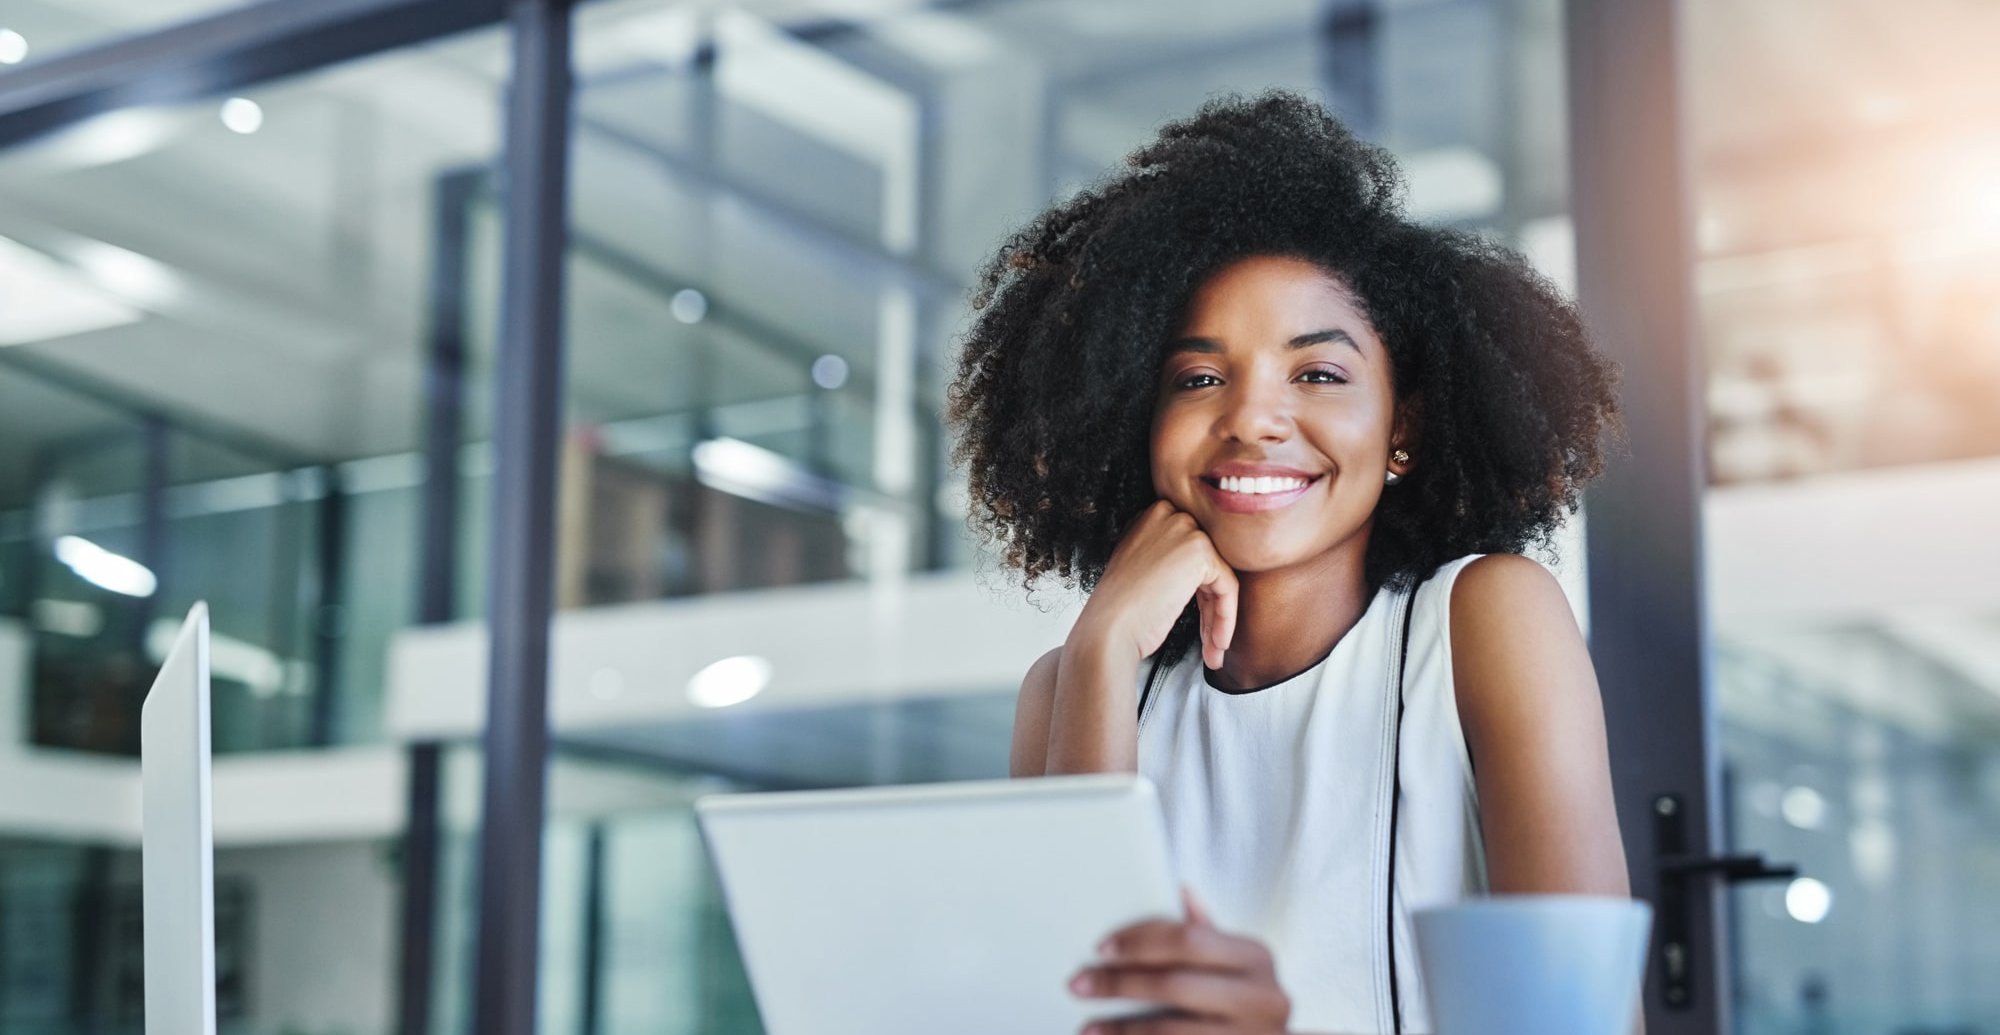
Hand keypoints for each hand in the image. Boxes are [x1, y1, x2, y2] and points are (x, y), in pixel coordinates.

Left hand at [1070, 887, 1291, 1034]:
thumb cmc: (1249, 995)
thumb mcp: (1239, 960)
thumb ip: (1207, 931)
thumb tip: (1182, 890)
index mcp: (1256, 957)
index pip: (1190, 940)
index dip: (1141, 942)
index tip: (1101, 948)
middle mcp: (1261, 998)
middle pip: (1176, 985)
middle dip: (1122, 984)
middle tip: (1079, 984)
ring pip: (1172, 1031)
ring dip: (1124, 1029)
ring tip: (1088, 1027)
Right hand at [1073, 501, 1238, 669]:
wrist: (1109, 628)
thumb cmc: (1119, 610)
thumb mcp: (1141, 569)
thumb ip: (1167, 558)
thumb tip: (1201, 572)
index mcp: (1152, 517)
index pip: (1191, 552)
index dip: (1198, 590)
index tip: (1199, 619)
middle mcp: (1168, 515)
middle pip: (1209, 563)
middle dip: (1211, 605)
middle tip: (1210, 639)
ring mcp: (1185, 530)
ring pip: (1221, 577)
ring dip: (1220, 617)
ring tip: (1214, 648)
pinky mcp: (1200, 551)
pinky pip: (1228, 587)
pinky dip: (1226, 617)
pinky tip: (1216, 643)